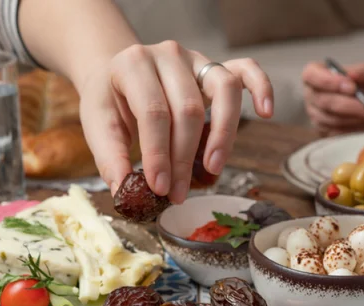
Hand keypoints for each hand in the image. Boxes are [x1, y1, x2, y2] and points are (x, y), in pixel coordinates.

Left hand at [77, 42, 273, 202]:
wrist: (116, 75)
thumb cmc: (111, 101)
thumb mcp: (98, 125)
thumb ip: (111, 156)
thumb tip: (125, 189)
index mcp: (132, 64)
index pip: (154, 112)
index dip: (159, 153)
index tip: (160, 188)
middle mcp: (168, 54)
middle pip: (188, 108)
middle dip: (184, 157)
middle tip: (178, 193)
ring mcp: (196, 58)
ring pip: (224, 90)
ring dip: (224, 134)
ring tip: (214, 167)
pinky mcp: (215, 67)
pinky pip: (247, 70)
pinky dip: (261, 88)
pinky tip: (266, 113)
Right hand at [301, 62, 363, 135]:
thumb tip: (352, 75)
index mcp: (314, 74)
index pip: (312, 76)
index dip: (329, 82)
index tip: (352, 87)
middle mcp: (311, 96)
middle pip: (327, 102)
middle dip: (354, 106)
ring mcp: (315, 117)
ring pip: (335, 120)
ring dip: (360, 119)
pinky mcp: (324, 134)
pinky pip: (339, 134)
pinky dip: (358, 130)